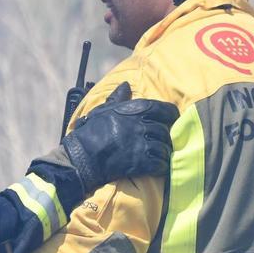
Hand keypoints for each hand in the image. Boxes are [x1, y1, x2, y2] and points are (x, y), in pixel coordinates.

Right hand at [61, 82, 178, 192]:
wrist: (82, 157)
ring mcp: (142, 144)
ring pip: (165, 149)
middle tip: (161, 142)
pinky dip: (160, 167)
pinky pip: (160, 164)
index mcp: (135, 110)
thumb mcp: (103, 110)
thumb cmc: (91, 132)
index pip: (166, 110)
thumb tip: (126, 85)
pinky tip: (156, 167)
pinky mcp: (140, 163)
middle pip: (166, 131)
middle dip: (165, 138)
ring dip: (163, 154)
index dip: (171, 117)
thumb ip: (118, 98)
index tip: (170, 122)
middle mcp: (141, 125)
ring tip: (158, 156)